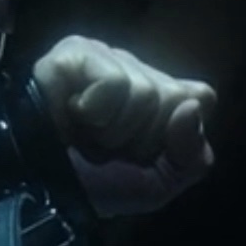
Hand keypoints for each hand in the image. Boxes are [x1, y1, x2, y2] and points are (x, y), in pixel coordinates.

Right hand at [30, 36, 217, 216]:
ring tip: (87, 136)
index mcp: (159, 97)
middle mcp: (136, 71)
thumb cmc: (95, 186)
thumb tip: (192, 108)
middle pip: (174, 96)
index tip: (144, 154)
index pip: (201, 97)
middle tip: (109, 147)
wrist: (43, 192)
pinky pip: (113, 81)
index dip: (175, 135)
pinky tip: (73, 116)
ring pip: (145, 91)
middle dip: (143, 138)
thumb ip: (192, 157)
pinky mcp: (75, 53)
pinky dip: (96, 112)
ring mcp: (106, 57)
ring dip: (115, 130)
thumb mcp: (157, 186)